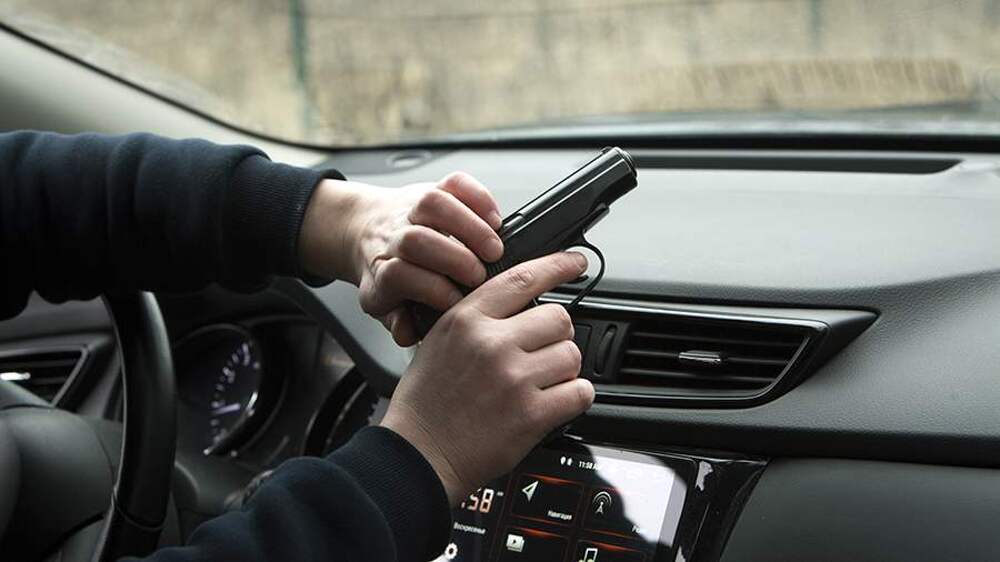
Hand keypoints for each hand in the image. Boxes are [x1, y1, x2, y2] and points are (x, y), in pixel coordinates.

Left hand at [299, 173, 502, 345]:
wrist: (364, 231)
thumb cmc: (386, 273)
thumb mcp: (386, 305)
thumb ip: (398, 322)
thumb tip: (408, 333)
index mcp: (381, 270)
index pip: (399, 276)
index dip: (432, 289)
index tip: (458, 301)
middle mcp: (394, 237)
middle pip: (416, 240)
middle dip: (454, 258)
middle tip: (480, 275)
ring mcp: (412, 210)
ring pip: (434, 203)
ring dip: (470, 225)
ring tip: (494, 247)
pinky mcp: (432, 189)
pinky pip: (453, 183)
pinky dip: (478, 196)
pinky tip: (494, 218)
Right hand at [380, 252, 595, 504]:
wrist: (419, 454)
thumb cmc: (426, 403)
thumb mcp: (439, 342)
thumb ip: (478, 319)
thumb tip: (522, 307)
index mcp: (467, 319)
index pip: (523, 278)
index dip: (557, 266)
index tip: (574, 262)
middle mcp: (492, 343)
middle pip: (558, 318)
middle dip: (555, 336)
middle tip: (538, 354)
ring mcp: (514, 378)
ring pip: (572, 355)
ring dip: (564, 370)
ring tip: (539, 383)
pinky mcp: (532, 414)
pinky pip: (579, 392)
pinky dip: (573, 398)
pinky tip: (551, 402)